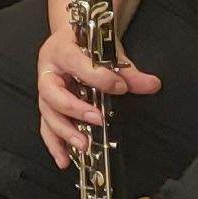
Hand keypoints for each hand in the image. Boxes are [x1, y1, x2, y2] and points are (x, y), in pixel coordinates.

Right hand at [36, 17, 159, 168]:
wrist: (71, 38)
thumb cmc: (86, 42)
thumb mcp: (108, 50)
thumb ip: (129, 71)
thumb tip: (153, 84)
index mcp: (60, 50)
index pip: (75, 63)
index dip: (97, 77)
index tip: (120, 87)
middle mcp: (47, 71)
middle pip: (51, 93)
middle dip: (74, 109)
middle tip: (97, 119)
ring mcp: (45, 90)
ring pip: (47, 113)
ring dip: (64, 132)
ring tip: (83, 145)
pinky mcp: (48, 106)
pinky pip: (47, 126)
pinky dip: (55, 144)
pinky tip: (64, 160)